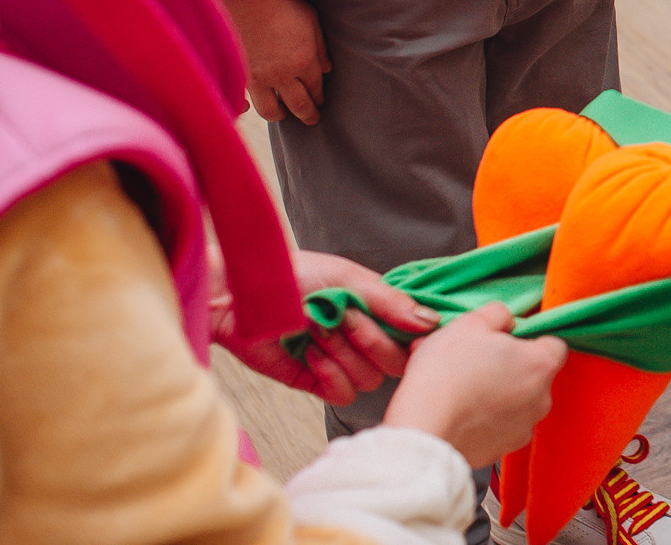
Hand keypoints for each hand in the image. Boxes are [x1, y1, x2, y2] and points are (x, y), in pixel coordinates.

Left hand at [212, 248, 436, 405]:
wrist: (239, 295)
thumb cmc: (291, 275)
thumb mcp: (349, 278)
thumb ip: (391, 301)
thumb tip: (431, 323)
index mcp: (376, 310)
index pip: (414, 337)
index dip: (410, 337)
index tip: (399, 326)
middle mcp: (362, 338)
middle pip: (395, 363)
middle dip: (370, 340)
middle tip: (344, 317)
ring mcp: (339, 362)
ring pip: (369, 380)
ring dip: (344, 354)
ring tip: (318, 331)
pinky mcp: (313, 382)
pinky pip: (341, 396)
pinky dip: (329, 375)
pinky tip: (310, 354)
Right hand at [221, 0, 326, 124]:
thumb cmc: (281, 3)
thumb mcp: (311, 21)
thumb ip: (320, 48)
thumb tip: (326, 69)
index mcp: (304, 60)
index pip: (316, 88)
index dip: (319, 97)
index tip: (321, 102)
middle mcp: (283, 74)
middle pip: (299, 104)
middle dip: (308, 114)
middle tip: (312, 120)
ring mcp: (259, 78)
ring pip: (272, 111)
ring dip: (281, 115)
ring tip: (284, 114)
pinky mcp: (239, 76)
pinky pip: (246, 101)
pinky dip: (250, 107)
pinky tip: (252, 107)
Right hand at [382, 302, 566, 467]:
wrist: (421, 428)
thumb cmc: (446, 374)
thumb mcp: (471, 322)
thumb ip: (499, 314)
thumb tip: (506, 321)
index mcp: (541, 365)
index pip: (553, 344)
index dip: (529, 338)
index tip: (505, 339)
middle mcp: (541, 400)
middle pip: (533, 374)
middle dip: (509, 366)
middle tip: (476, 360)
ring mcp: (522, 429)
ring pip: (515, 402)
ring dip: (496, 393)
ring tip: (462, 386)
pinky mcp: (500, 450)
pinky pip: (498, 427)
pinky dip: (484, 419)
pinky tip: (460, 411)